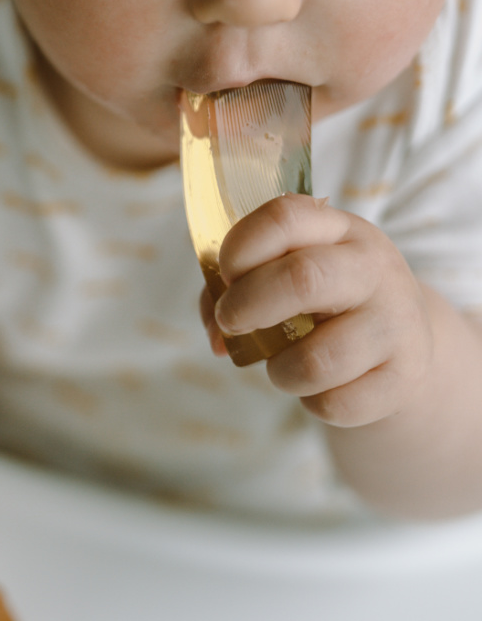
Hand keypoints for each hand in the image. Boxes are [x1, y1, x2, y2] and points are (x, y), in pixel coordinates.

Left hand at [200, 193, 434, 426]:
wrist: (404, 348)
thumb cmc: (322, 308)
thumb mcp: (284, 279)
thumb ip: (234, 293)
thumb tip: (217, 338)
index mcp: (338, 231)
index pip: (284, 217)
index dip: (239, 248)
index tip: (226, 276)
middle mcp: (373, 269)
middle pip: (302, 277)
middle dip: (247, 305)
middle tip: (232, 322)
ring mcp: (395, 322)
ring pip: (316, 359)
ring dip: (280, 372)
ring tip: (284, 366)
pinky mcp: (404, 375)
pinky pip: (335, 403)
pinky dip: (312, 403)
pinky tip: (322, 388)